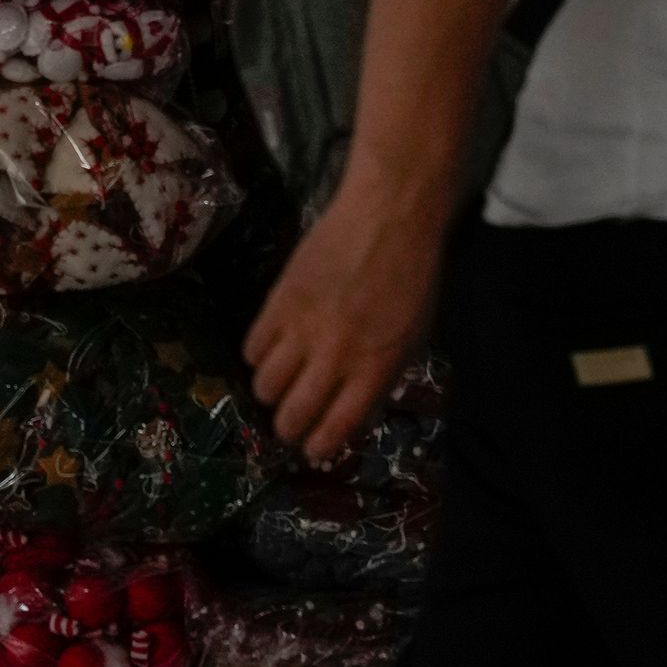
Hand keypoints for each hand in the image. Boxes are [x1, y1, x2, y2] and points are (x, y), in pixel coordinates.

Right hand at [243, 181, 450, 465]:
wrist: (389, 216)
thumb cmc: (412, 278)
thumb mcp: (414, 339)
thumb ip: (382, 379)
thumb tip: (353, 413)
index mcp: (375, 369)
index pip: (336, 427)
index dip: (319, 446)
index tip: (314, 450)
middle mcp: (334, 357)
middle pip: (293, 413)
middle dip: (288, 429)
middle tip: (290, 424)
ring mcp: (302, 329)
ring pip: (266, 385)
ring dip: (270, 394)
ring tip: (279, 387)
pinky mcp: (279, 301)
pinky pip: (252, 347)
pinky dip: (257, 358)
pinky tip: (270, 352)